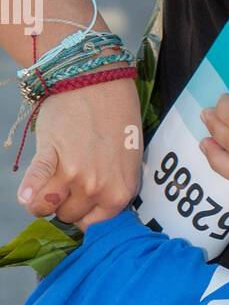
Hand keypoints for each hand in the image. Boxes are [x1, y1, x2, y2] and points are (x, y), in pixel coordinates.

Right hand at [15, 76, 143, 229]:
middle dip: (64, 203)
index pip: (94, 225)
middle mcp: (99, 187)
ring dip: (42, 198)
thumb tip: (91, 211)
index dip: (83, 215)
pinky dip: (28, 190)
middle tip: (67, 182)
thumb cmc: (116, 116)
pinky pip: (35, 181)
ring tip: (47, 182)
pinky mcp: (51, 154)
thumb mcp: (128, 159)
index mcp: (122, 191)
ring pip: (46, 206)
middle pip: (68, 216)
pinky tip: (26, 195)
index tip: (78, 204)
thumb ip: (113, 187)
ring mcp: (75, 173)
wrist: (98, 80)